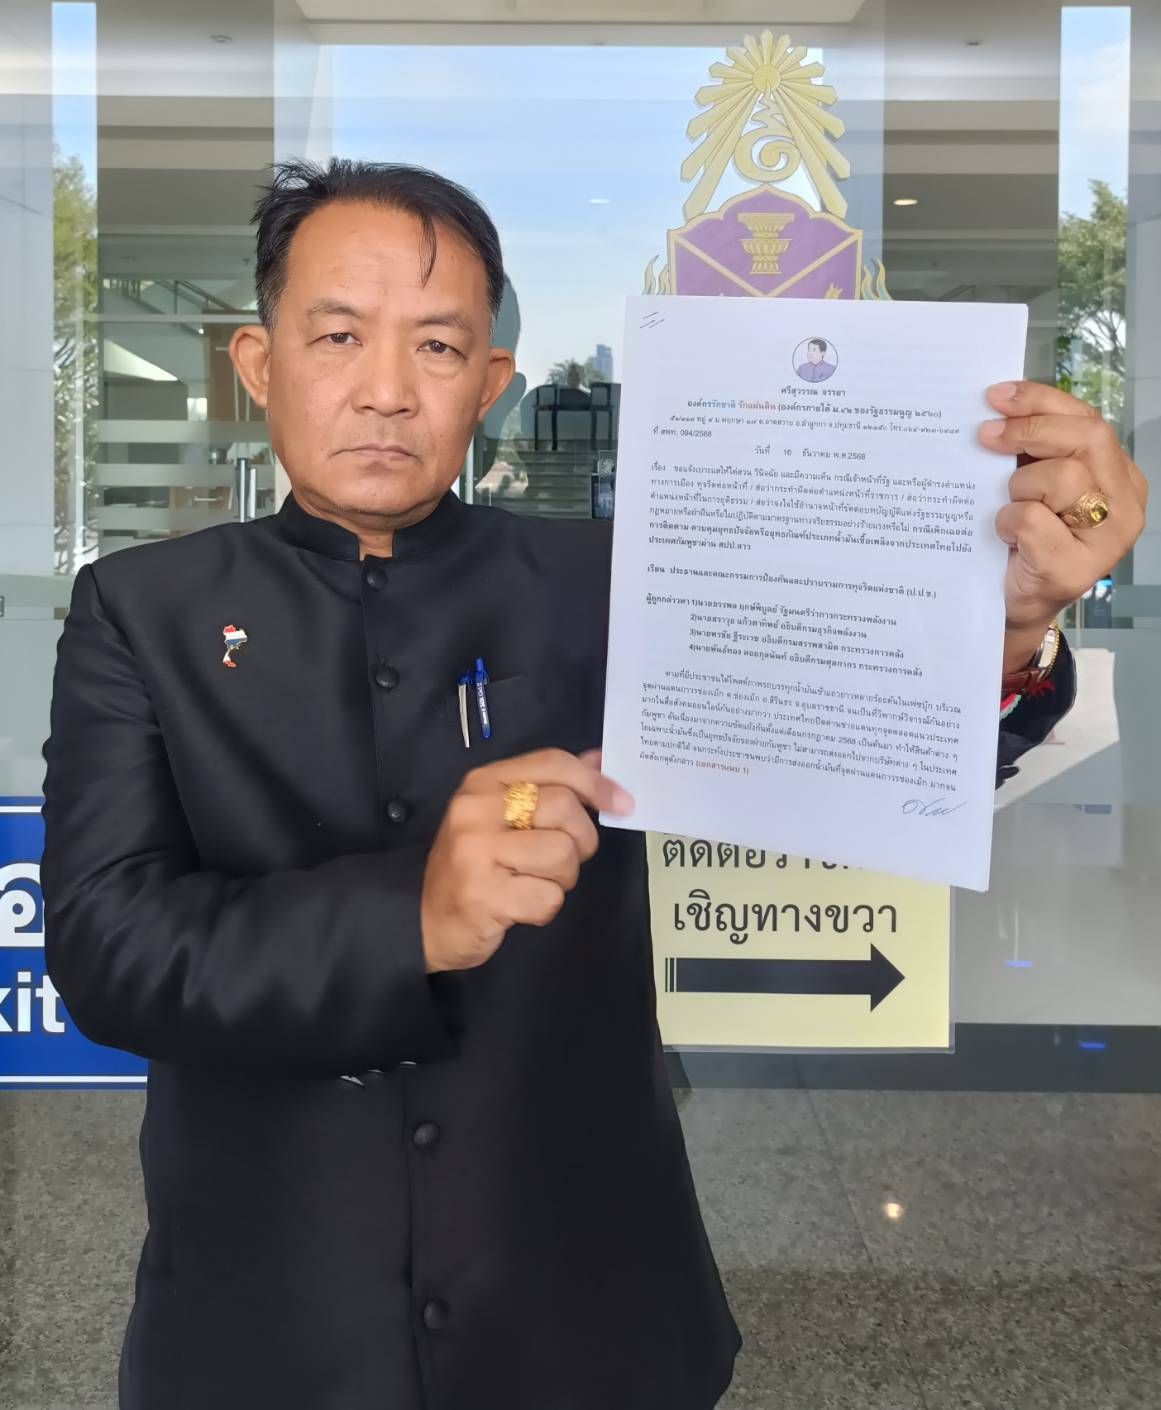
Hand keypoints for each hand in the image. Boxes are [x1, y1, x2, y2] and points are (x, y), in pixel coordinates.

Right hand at [420, 749, 633, 973]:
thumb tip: (598, 760)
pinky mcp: (484, 895)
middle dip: (581, 839)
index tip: (622, 803)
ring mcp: (476, 852)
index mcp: (483, 782)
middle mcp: (476, 810)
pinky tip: (520, 906)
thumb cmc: (473, 864)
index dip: (596, 782)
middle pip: (564, 807)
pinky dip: (545, 908)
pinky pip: (549, 897)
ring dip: (562, 878)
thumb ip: (549, 785)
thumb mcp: (502, 815)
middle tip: (564, 858)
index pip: (552, 763)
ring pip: (562, 854)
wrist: (423, 918)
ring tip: (534, 882)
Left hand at [980, 381, 1147, 671]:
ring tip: (1006, 504)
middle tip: (985, 435)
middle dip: (1030, 430)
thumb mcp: (1030, 486)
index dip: (1040, 401)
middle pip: (1086, 438)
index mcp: (1117, 475)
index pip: (1087, 419)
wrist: (1009, 606)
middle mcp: (1125, 504)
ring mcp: (1108, 540)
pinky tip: (1003, 537)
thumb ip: (1030, 450)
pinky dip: (1008, 521)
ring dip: (1019, 484)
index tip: (996, 396)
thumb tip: (995, 406)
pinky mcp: (1076, 570)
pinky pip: (1033, 521)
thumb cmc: (1020, 541)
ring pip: (1064, 478)